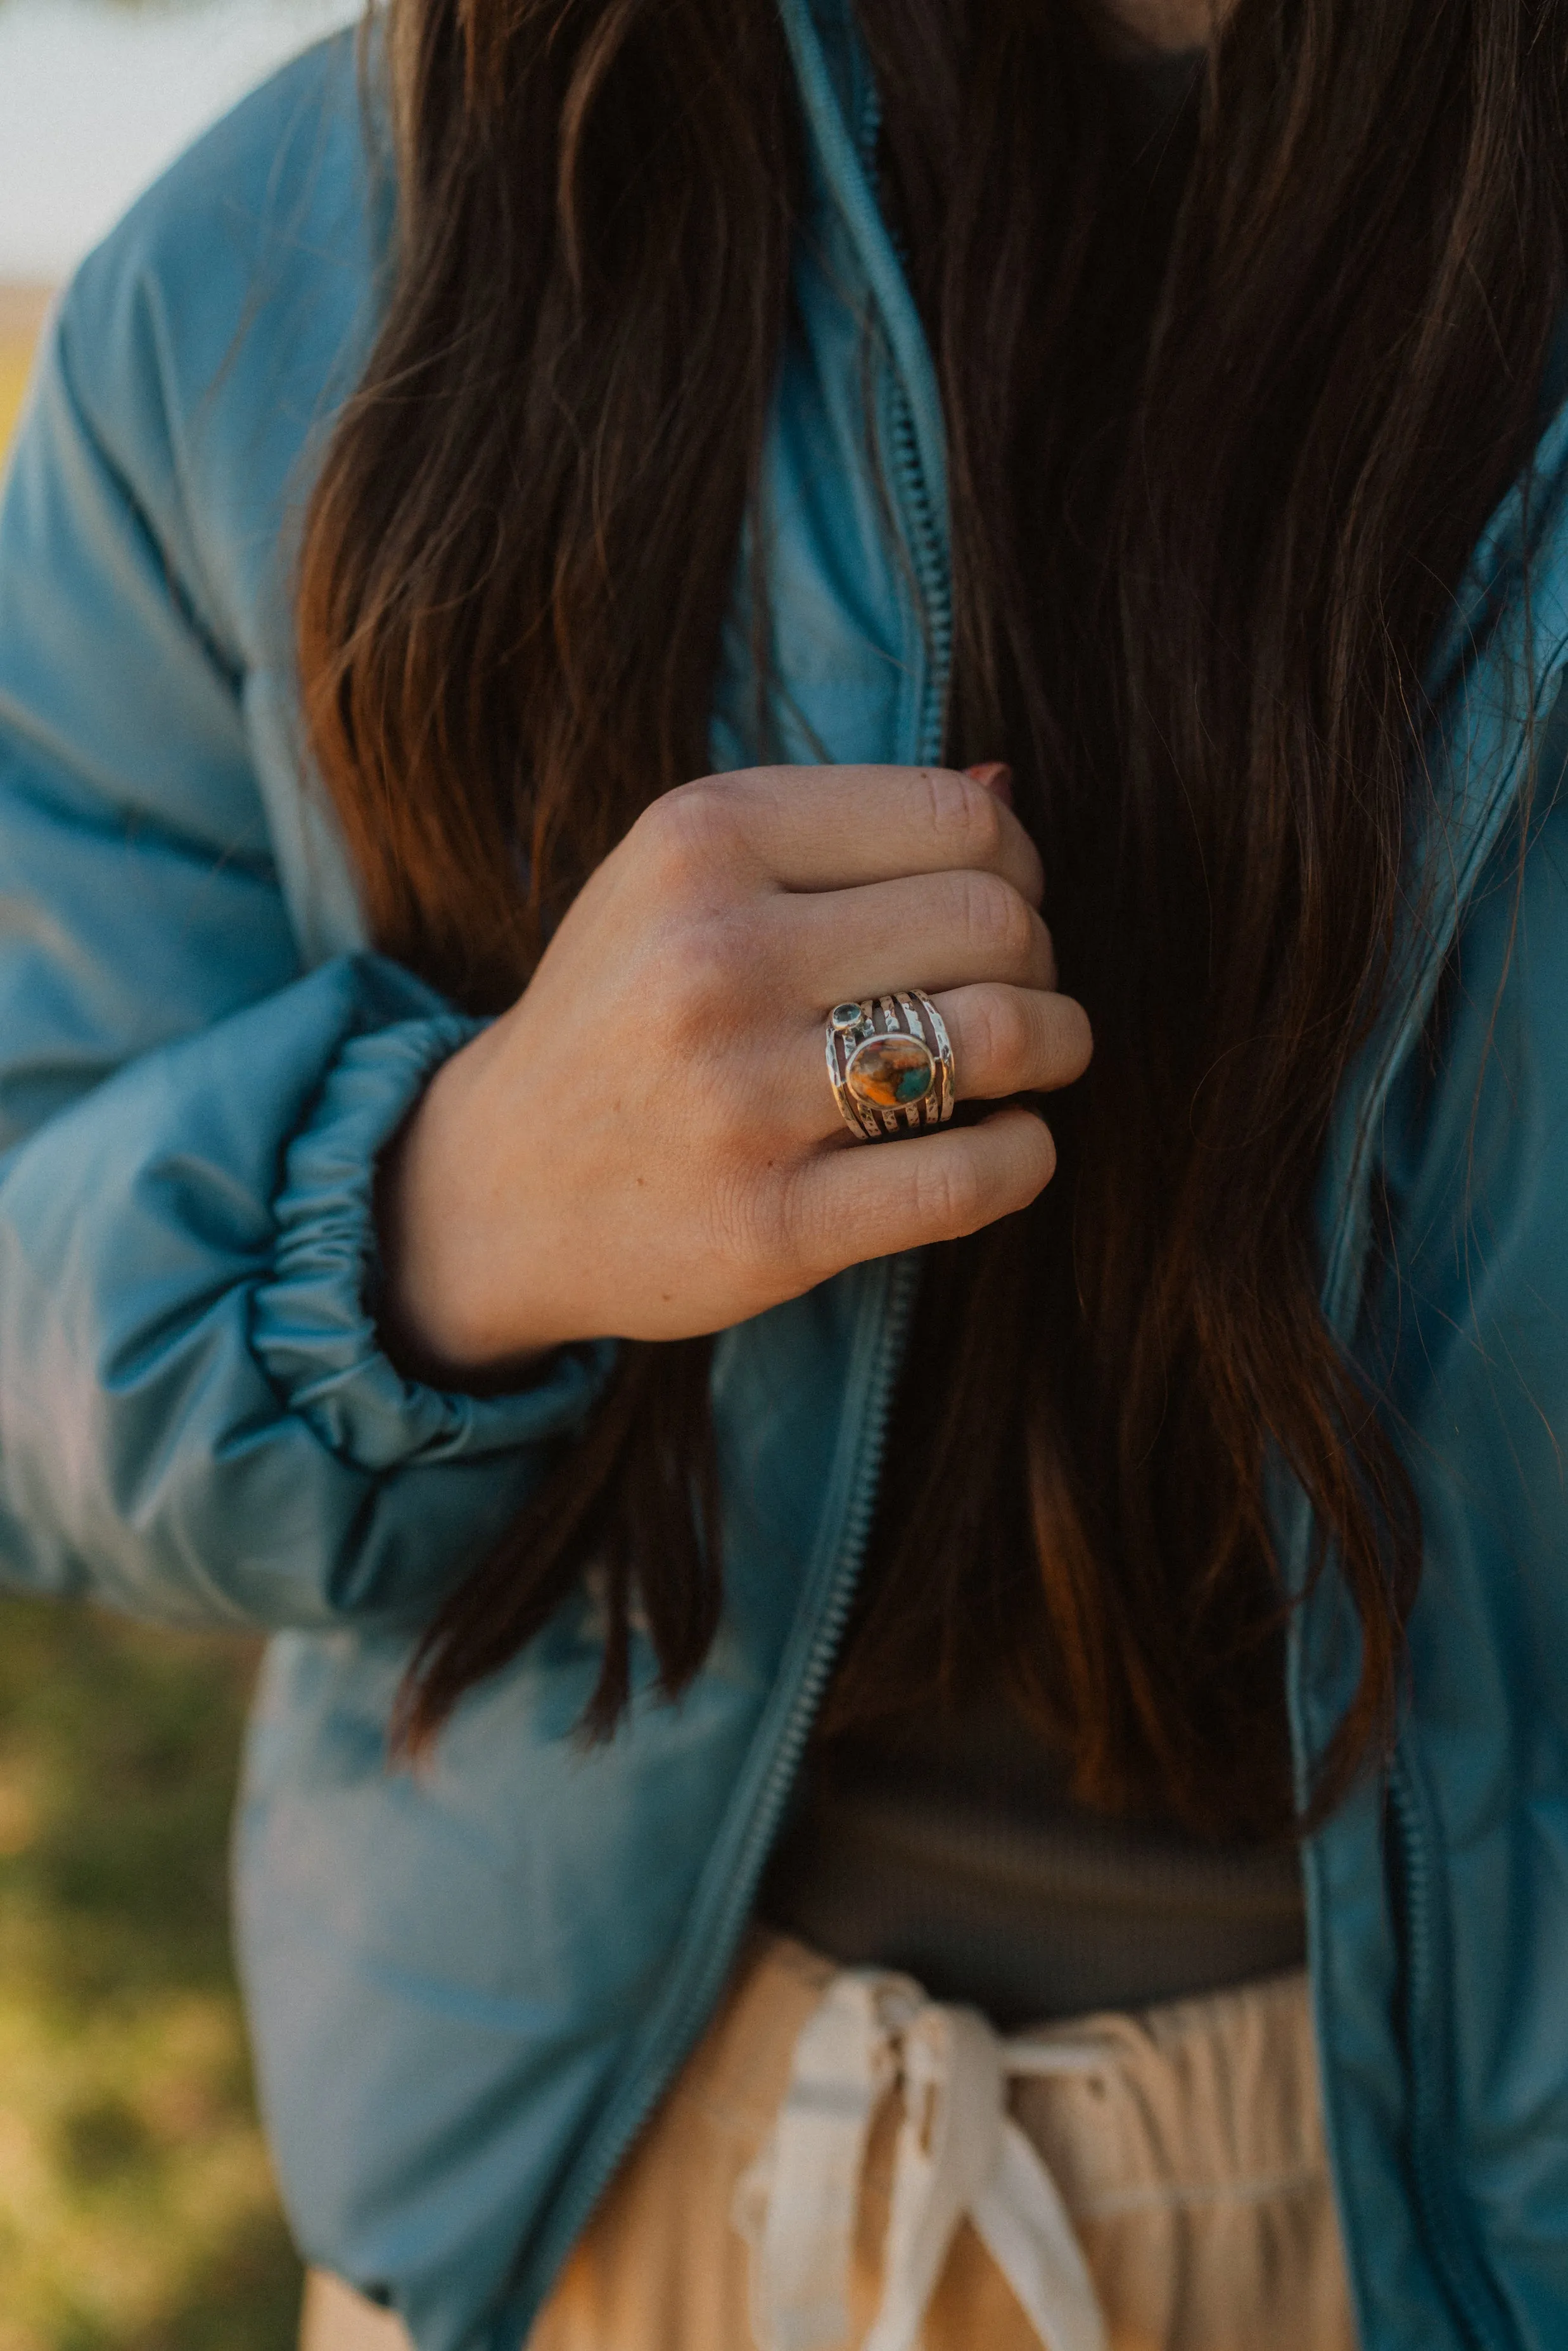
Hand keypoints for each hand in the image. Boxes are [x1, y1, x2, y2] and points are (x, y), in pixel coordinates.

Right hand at [379, 764, 1092, 1374]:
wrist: (495, 1189)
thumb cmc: (622, 1017)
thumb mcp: (679, 883)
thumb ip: (832, 831)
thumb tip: (1007, 783)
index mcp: (701, 842)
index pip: (958, 816)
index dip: (1016, 863)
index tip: (1000, 907)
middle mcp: (716, 956)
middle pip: (997, 922)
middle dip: (1040, 958)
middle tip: (1017, 992)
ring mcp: (742, 1098)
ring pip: (1008, 1037)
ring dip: (1059, 1048)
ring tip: (1037, 1062)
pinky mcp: (774, 1225)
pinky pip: (977, 1175)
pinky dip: (1026, 1157)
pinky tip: (1000, 1145)